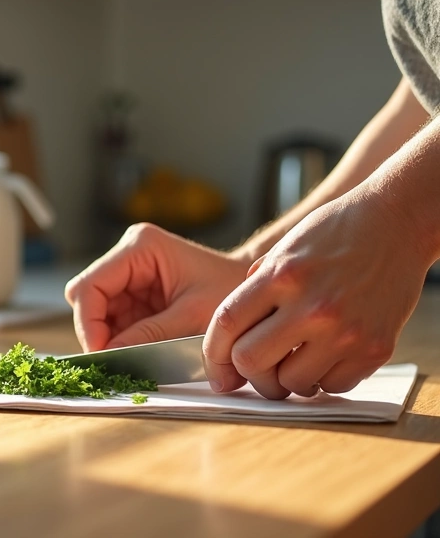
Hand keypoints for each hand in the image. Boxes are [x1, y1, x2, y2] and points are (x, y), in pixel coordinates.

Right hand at [65, 223, 249, 350]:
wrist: (254, 294)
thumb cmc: (231, 294)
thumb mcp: (193, 317)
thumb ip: (149, 335)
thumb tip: (110, 355)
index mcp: (140, 247)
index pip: (90, 285)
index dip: (88, 322)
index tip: (101, 354)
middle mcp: (127, 255)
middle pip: (87, 297)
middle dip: (95, 331)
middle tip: (111, 361)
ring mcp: (128, 274)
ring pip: (95, 311)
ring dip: (107, 337)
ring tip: (128, 358)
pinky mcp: (133, 293)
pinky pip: (112, 319)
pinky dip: (119, 338)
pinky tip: (134, 351)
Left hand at [203, 191, 429, 398]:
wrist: (396, 223)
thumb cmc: (334, 233)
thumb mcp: (282, 250)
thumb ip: (254, 290)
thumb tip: (229, 337)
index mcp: (281, 277)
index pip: (226, 324)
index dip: (213, 351)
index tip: (216, 363)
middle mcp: (312, 307)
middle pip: (251, 361)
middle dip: (247, 370)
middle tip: (256, 367)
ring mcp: (346, 331)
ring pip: (292, 382)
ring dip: (288, 377)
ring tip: (296, 358)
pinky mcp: (376, 349)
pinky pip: (334, 385)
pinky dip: (324, 378)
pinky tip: (325, 356)